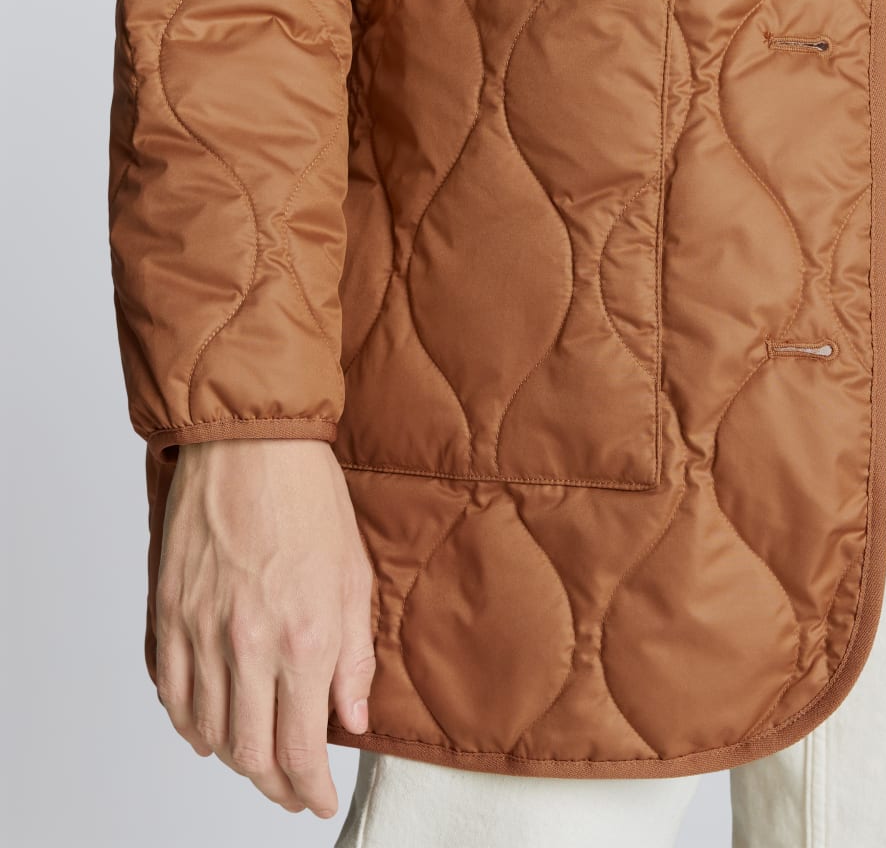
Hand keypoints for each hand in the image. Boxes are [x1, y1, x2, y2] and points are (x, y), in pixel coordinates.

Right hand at [152, 438, 374, 817]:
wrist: (251, 447)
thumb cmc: (310, 502)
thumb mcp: (355, 578)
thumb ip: (353, 658)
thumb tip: (350, 720)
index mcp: (303, 638)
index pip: (300, 746)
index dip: (310, 787)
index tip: (318, 800)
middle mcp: (246, 645)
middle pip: (250, 752)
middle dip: (275, 786)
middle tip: (291, 792)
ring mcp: (199, 631)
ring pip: (207, 730)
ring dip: (234, 758)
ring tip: (256, 762)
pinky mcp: (168, 614)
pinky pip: (169, 691)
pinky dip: (188, 722)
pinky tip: (207, 727)